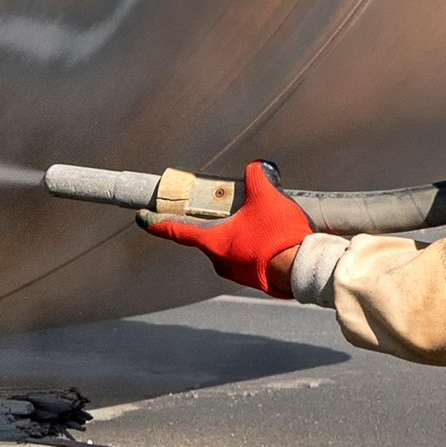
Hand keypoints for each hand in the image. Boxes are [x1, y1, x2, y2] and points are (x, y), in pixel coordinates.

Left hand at [137, 161, 311, 297]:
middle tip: (233, 208)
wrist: (304, 269)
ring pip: (231, 247)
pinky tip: (273, 236)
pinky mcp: (256, 279)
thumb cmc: (278, 235)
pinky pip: (248, 257)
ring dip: (242, 233)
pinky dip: (256, 245)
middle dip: (219, 221)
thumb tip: (257, 167)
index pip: (176, 231)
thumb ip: (257, 177)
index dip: (157, 222)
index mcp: (213, 243)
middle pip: (209, 236)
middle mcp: (219, 261)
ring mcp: (237, 273)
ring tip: (264, 221)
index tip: (142, 217)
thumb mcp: (266, 197)